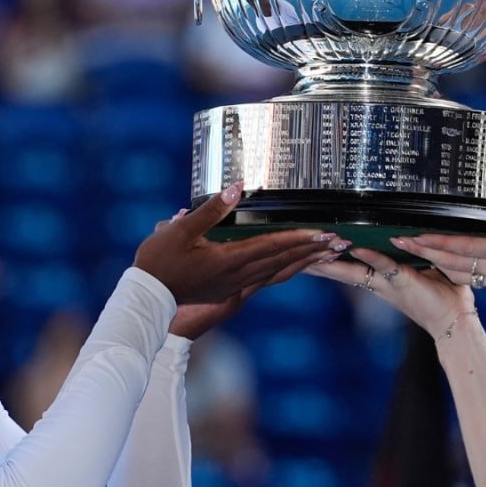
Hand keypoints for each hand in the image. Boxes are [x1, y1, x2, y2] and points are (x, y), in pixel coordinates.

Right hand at [133, 183, 344, 304]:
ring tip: (330, 253)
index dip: (298, 238)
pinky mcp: (231, 289)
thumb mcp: (179, 231)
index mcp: (227, 261)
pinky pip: (268, 278)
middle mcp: (237, 276)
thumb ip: (211, 210)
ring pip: (279, 272)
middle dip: (313, 250)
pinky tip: (299, 265)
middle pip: (283, 261)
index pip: (271, 246)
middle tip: (340, 242)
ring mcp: (236, 285)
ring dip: (306, 261)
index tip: (322, 232)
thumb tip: (238, 189)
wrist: (146, 298)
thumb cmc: (158, 262)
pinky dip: (288, 269)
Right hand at [305, 247, 474, 339]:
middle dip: (318, 265)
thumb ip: (414, 254)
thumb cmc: (444, 297)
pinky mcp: (403, 281)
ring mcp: (388, 284)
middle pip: (341, 272)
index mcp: (382, 281)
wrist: (456, 322)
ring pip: (354, 271)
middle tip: (294, 257)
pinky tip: (355, 249)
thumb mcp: (425, 270)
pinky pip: (384, 265)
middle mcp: (380, 284)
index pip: (350, 268)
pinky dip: (371, 256)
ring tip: (311, 254)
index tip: (311, 254)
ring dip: (333, 262)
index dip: (330, 262)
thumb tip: (407, 237)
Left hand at [389, 203, 485, 331]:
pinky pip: (465, 275)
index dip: (439, 240)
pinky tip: (441, 263)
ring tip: (412, 250)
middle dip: (423, 250)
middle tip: (399, 241)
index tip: (417, 235)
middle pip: (450, 257)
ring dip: (431, 259)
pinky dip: (449, 267)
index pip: (464, 245)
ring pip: (454, 267)